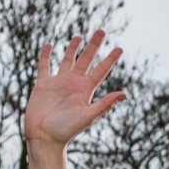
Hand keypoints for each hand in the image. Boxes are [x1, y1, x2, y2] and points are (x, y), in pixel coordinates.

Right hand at [25, 32, 124, 150]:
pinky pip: (45, 66)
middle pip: (86, 60)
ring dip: (73, 48)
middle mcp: (74, 83)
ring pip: (68, 60)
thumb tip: (124, 94)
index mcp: (86, 89)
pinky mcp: (43, 84)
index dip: (110, 59)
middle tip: (101, 30)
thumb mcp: (88, 116)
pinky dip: (46, 55)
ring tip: (79, 36)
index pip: (101, 70)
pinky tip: (49, 45)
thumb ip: (105, 104)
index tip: (120, 48)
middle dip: (94, 45)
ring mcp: (59, 83)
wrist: (44, 137)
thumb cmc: (67, 130)